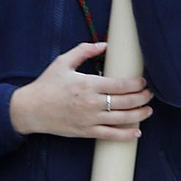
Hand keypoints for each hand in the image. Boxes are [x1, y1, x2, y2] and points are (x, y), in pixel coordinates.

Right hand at [9, 42, 152, 140]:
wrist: (31, 109)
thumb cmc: (47, 84)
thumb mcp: (63, 62)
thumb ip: (84, 51)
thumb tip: (104, 45)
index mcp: (87, 84)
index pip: (119, 85)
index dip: (135, 84)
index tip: (143, 82)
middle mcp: (91, 103)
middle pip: (124, 102)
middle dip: (141, 98)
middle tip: (150, 94)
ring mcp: (89, 119)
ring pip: (121, 119)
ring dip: (138, 115)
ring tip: (148, 110)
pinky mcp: (85, 132)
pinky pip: (110, 135)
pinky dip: (125, 135)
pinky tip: (137, 132)